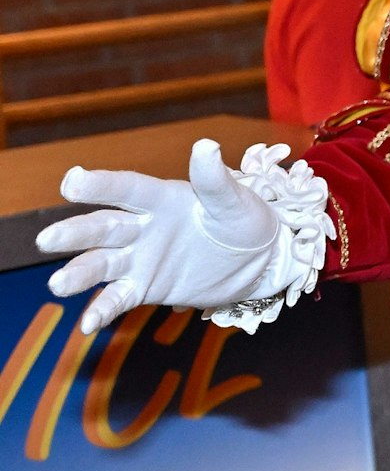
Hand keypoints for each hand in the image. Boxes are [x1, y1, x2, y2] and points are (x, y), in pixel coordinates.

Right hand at [38, 141, 295, 333]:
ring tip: (58, 284)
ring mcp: (141, 258)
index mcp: (162, 198)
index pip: (126, 189)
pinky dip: (102, 309)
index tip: (72, 181)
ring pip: (101, 263)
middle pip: (103, 227)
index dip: (100, 185)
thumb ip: (215, 180)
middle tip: (48, 239)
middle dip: (75, 233)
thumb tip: (206, 146)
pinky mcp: (146, 286)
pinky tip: (87, 324)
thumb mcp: (236, 200)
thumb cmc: (247, 220)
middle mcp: (143, 226)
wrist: (260, 260)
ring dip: (79, 273)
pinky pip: (118, 298)